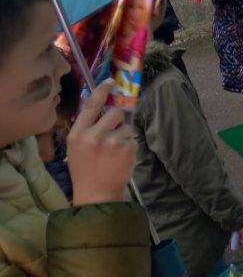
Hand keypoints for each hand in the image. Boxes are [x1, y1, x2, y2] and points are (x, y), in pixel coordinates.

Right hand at [67, 80, 137, 205]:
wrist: (96, 194)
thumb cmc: (85, 169)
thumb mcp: (76, 147)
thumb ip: (86, 127)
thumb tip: (100, 106)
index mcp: (78, 134)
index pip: (90, 105)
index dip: (102, 91)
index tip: (110, 82)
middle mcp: (94, 135)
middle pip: (115, 113)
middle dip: (117, 120)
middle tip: (112, 132)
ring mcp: (113, 141)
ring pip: (126, 126)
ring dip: (123, 135)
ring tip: (114, 151)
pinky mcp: (128, 148)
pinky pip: (132, 138)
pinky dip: (129, 146)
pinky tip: (121, 158)